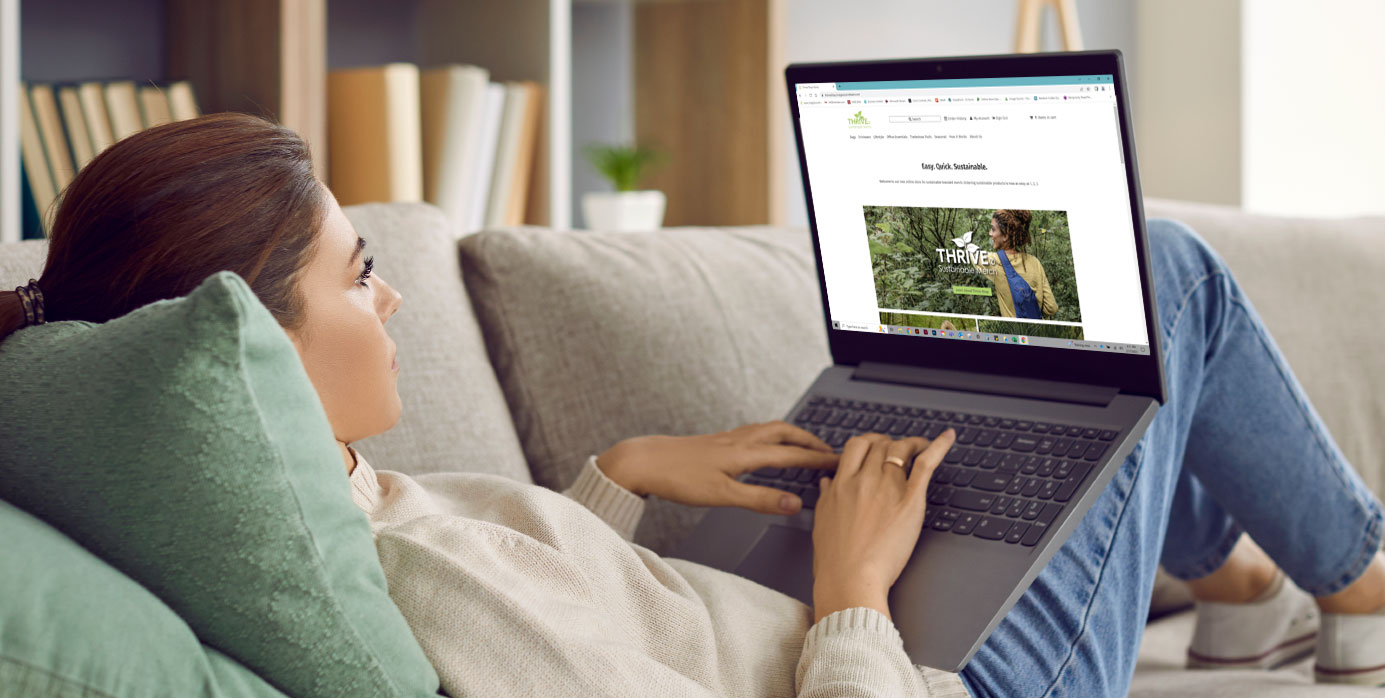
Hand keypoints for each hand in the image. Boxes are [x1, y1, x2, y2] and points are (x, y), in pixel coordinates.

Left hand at [595, 421, 839, 514]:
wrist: (645, 462)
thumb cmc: (679, 478)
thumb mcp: (723, 496)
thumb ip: (760, 500)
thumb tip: (794, 502)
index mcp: (746, 453)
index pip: (792, 454)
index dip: (818, 458)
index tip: (839, 462)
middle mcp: (741, 441)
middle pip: (785, 433)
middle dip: (810, 441)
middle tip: (830, 451)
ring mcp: (729, 439)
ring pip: (770, 430)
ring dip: (793, 436)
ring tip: (806, 445)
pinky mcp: (718, 442)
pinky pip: (756, 433)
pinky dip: (773, 437)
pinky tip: (767, 446)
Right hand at [809, 430, 954, 618]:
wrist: (849, 581)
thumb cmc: (835, 560)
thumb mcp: (822, 522)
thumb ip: (826, 497)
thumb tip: (828, 481)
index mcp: (841, 484)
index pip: (857, 446)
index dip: (870, 442)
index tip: (877, 446)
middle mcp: (863, 480)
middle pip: (880, 444)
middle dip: (891, 443)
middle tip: (901, 451)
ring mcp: (887, 488)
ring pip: (901, 449)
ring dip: (912, 443)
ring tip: (921, 446)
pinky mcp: (909, 502)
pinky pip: (926, 464)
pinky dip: (938, 446)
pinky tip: (948, 438)